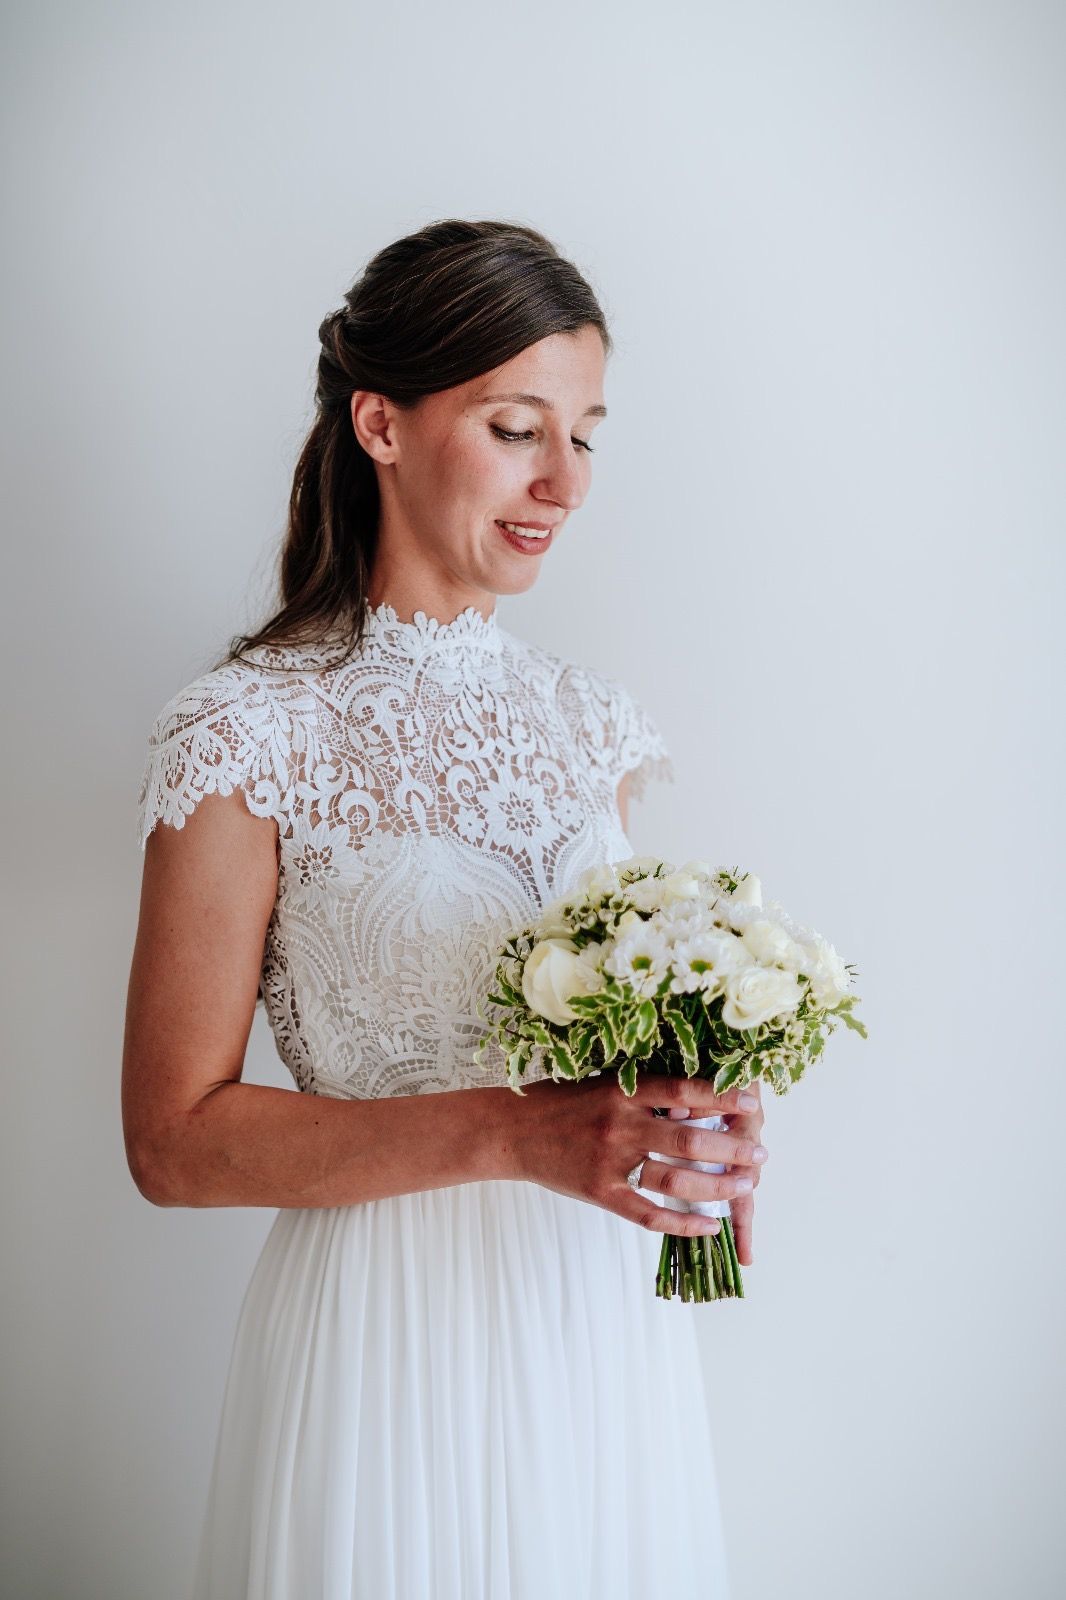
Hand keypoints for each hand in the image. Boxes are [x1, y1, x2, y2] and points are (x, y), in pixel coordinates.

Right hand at [501, 1072, 766, 1238]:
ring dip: (718, 1186)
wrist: (513, 1131)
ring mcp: (611, 1162)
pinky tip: (708, 1226)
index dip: (723, 1096)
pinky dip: (683, 1223)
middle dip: (733, 1148)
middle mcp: (620, 1124)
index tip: (752, 1101)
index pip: (685, 1091)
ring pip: (676, 1178)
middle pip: (691, 1139)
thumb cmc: (562, 1102)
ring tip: (746, 1186)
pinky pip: (649, 1214)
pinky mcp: (601, 1193)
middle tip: (761, 1153)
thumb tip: (698, 1099)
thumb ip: (645, 1091)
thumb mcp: (604, 1083)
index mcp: (623, 1090)